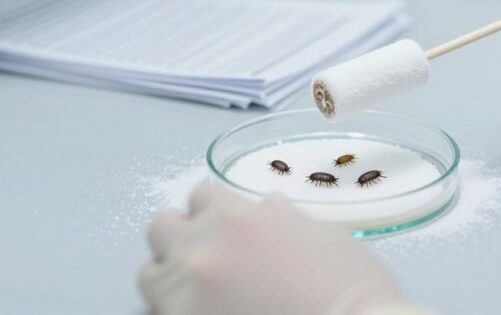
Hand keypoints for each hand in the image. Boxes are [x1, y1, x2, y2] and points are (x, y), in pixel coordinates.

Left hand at [139, 185, 404, 314]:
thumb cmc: (349, 288)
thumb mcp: (320, 234)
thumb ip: (281, 219)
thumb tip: (268, 209)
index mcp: (238, 216)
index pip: (202, 196)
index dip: (215, 210)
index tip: (224, 224)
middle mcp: (203, 249)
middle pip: (163, 227)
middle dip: (183, 236)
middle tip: (207, 253)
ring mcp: (186, 293)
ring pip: (150, 272)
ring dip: (171, 274)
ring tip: (198, 288)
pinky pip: (159, 310)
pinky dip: (176, 307)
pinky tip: (205, 309)